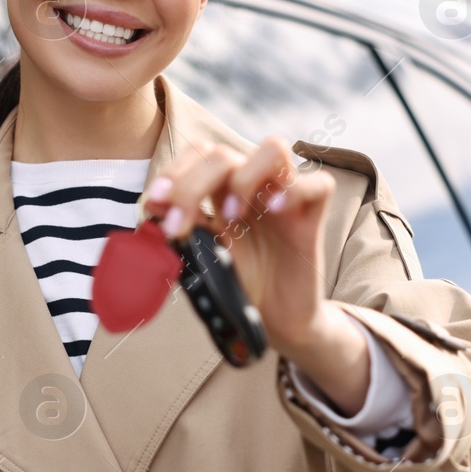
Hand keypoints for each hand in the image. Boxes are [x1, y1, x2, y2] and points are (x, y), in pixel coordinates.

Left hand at [142, 135, 336, 354]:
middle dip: (191, 186)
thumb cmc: (239, 286)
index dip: (174, 171)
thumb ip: (180, 233)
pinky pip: (319, 184)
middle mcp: (253, 187)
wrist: (275, 322)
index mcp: (222, 191)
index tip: (153, 205)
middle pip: (223, 153)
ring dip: (243, 177)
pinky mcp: (312, 220)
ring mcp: (284, 199)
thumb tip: (151, 211)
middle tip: (178, 228)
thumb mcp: (201, 258)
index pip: (199, 153)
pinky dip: (296, 191)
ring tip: (232, 217)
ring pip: (274, 148)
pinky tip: (276, 211)